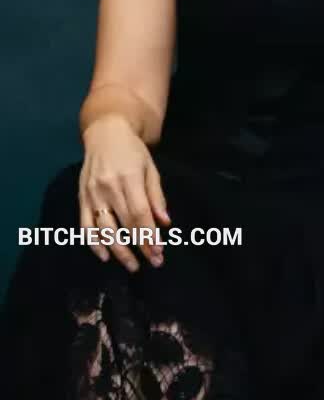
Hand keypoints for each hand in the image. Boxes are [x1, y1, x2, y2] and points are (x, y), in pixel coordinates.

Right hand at [78, 114, 169, 271]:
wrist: (105, 134)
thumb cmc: (133, 151)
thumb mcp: (151, 168)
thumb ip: (157, 196)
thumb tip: (165, 222)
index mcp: (129, 179)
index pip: (140, 214)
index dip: (149, 235)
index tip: (159, 252)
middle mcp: (108, 188)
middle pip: (124, 224)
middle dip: (139, 247)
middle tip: (152, 263)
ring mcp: (92, 195)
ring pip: (104, 230)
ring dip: (118, 251)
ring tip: (132, 265)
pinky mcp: (81, 199)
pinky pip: (85, 226)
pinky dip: (94, 243)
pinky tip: (105, 256)